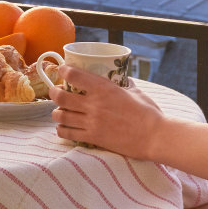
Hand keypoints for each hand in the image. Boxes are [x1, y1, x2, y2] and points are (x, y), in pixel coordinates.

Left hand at [49, 66, 163, 156]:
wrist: (153, 136)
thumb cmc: (148, 112)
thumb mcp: (135, 91)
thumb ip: (124, 85)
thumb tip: (122, 80)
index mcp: (104, 88)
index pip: (74, 75)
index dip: (64, 71)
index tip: (62, 70)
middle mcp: (94, 104)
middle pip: (61, 96)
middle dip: (54, 93)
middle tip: (55, 92)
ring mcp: (92, 122)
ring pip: (61, 116)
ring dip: (57, 113)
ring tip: (59, 112)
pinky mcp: (93, 138)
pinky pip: (68, 134)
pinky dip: (62, 130)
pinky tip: (63, 128)